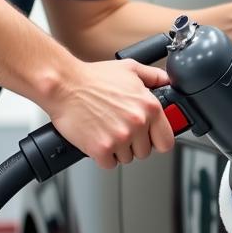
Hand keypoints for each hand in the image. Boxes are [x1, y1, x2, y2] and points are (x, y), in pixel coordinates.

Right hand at [43, 58, 175, 169]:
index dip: (157, 140)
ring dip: (118, 149)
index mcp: (149, 107)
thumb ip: (154, 76)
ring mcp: (120, 138)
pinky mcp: (101, 149)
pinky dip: (103, 155)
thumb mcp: (129, 69)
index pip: (167, 141)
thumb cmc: (92, 78)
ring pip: (127, 158)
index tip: (150, 138)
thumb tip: (167, 81)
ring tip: (106, 130)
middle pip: (145, 151)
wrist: (63, 85)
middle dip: (134, 143)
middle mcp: (137, 124)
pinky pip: (109, 163)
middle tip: (120, 128)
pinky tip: (97, 138)